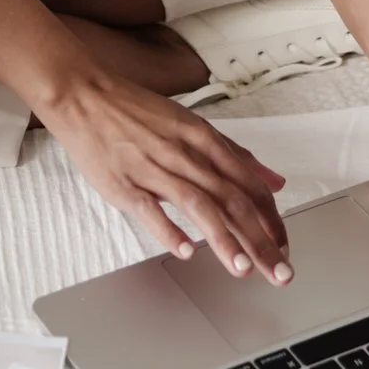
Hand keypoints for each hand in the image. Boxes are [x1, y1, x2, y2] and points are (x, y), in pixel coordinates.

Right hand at [38, 72, 290, 279]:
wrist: (84, 96)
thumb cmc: (136, 113)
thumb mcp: (193, 127)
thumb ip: (235, 156)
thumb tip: (275, 181)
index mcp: (205, 141)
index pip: (250, 185)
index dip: (272, 219)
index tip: (283, 245)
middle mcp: (186, 155)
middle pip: (233, 201)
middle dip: (260, 240)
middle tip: (279, 272)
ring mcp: (154, 170)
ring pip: (199, 206)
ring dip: (224, 240)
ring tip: (242, 269)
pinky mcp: (124, 184)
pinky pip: (150, 209)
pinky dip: (169, 230)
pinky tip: (185, 252)